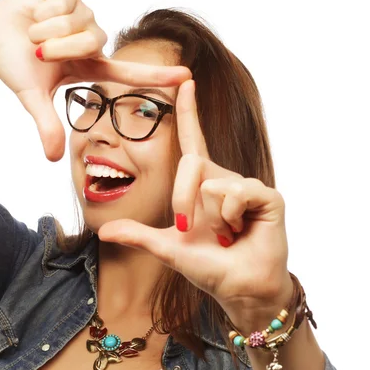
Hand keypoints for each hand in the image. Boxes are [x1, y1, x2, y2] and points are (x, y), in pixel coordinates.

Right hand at [0, 0, 190, 160]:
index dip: (157, 75)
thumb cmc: (16, 67)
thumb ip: (46, 125)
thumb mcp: (32, 98)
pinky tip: (35, 15)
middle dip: (60, 48)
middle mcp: (92, 42)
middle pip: (92, 42)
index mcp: (90, 67)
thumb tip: (53, 158)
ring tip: (33, 34)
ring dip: (49, 31)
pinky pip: (65, 3)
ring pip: (78, 23)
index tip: (186, 76)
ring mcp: (83, 17)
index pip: (130, 73)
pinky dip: (43, 12)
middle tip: (38, 52)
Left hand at [97, 79, 291, 323]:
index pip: (194, 142)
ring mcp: (247, 186)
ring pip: (213, 183)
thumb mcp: (168, 248)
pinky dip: (229, 219)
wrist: (237, 288)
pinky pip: (236, 193)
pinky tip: (239, 232)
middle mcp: (224, 179)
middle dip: (182, 201)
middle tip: (188, 229)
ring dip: (210, 220)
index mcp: (202, 185)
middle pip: (191, 164)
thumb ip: (138, 235)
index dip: (189, 113)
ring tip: (225, 236)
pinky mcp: (266, 196)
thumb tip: (103, 231)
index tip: (185, 82)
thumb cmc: (208, 267)